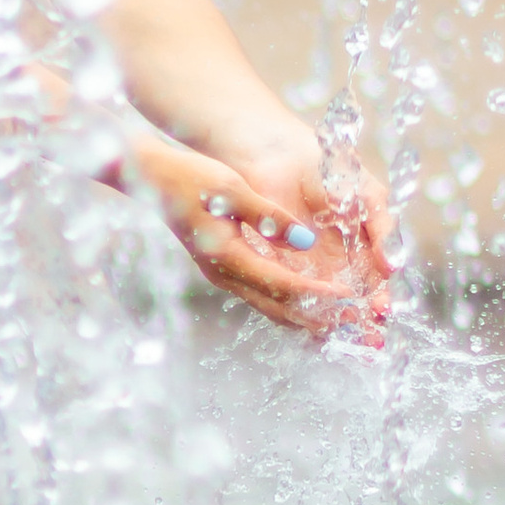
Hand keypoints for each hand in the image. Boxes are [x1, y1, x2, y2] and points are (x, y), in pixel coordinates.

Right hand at [133, 128, 390, 343]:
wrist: (151, 180)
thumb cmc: (191, 178)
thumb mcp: (233, 190)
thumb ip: (270, 218)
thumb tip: (307, 242)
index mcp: (227, 256)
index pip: (281, 284)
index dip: (316, 294)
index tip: (348, 298)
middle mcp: (224, 274)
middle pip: (277, 307)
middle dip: (316, 317)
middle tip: (353, 325)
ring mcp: (223, 275)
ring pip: (269, 307)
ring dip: (304, 317)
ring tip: (338, 326)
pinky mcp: (225, 269)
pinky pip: (262, 297)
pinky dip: (289, 306)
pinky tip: (309, 309)